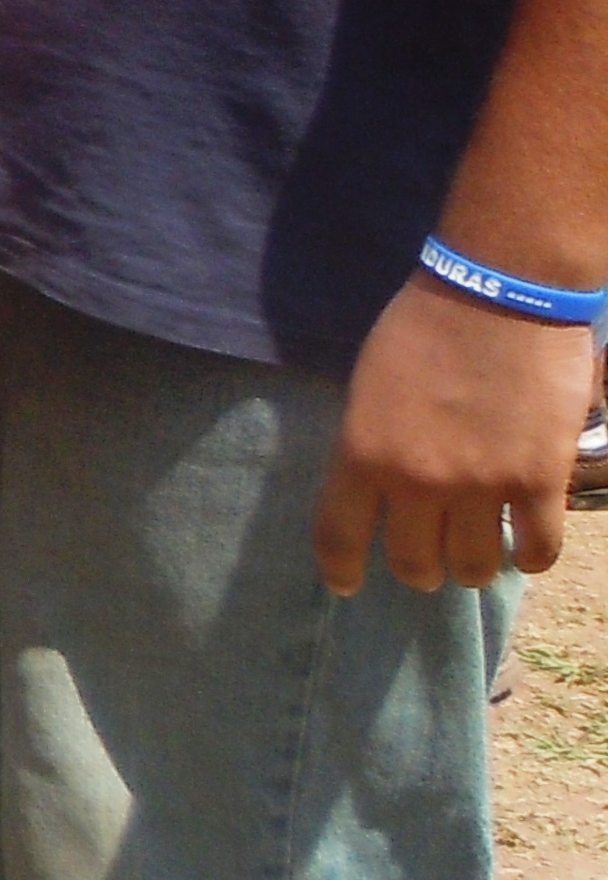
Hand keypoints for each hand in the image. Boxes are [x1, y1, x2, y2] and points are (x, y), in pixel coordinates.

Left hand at [313, 274, 584, 593]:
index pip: (339, 537)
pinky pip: (538, 550)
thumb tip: (381, 484)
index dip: (342, 570)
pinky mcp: (540, 480)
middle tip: (431, 562)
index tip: (348, 586)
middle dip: (421, 569)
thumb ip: (372, 442)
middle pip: (415, 562)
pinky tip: (526, 548)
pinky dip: (531, 557)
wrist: (499, 294)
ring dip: (474, 567)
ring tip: (479, 556)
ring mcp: (482, 486)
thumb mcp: (370, 386)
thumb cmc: (425, 325)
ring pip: (476, 566)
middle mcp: (417, 482)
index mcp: (362, 455)